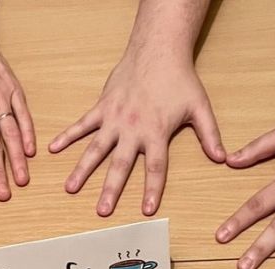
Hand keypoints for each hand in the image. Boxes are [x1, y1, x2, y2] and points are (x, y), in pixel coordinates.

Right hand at [49, 41, 223, 216]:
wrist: (157, 50)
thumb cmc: (179, 79)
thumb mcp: (200, 107)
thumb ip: (210, 135)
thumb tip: (222, 158)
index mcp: (156, 132)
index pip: (155, 167)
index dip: (151, 189)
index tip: (146, 211)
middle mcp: (132, 129)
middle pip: (120, 165)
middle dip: (110, 190)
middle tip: (101, 211)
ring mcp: (114, 119)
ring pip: (95, 149)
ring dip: (82, 170)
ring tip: (70, 188)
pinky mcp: (102, 107)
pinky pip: (82, 124)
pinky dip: (67, 136)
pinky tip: (52, 148)